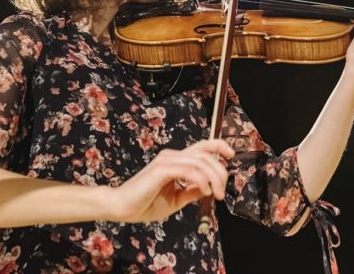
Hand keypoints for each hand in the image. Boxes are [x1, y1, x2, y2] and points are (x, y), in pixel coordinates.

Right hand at [108, 139, 234, 222]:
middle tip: (223, 192)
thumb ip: (192, 191)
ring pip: (200, 162)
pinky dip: (201, 180)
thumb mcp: (176, 199)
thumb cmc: (145, 203)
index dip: (219, 146)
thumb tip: (210, 188)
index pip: (201, 146)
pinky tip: (204, 191)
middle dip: (220, 172)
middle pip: (205, 155)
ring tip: (216, 194)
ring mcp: (166, 160)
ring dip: (213, 178)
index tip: (232, 155)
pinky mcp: (161, 169)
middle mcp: (172, 156)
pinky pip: (188, 170)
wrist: (122, 208)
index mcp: (176, 160)